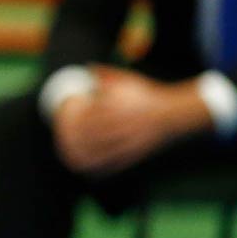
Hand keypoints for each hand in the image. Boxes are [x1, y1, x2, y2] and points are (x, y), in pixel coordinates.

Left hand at [51, 68, 207, 175]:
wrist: (173, 113)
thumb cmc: (146, 95)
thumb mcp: (128, 81)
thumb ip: (107, 75)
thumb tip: (87, 67)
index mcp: (122, 105)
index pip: (94, 114)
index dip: (78, 120)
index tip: (65, 122)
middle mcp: (126, 123)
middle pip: (96, 133)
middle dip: (78, 139)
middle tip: (63, 141)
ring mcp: (132, 139)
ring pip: (105, 150)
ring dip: (86, 156)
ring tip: (71, 159)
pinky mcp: (138, 151)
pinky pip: (118, 162)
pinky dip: (102, 167)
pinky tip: (90, 170)